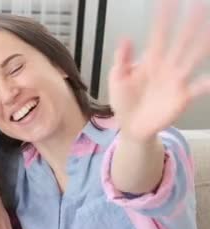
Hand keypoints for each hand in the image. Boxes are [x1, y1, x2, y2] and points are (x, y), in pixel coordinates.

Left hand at [108, 0, 209, 142]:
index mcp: (150, 61)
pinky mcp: (182, 96)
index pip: (159, 35)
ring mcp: (176, 80)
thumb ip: (121, 60)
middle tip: (199, 6)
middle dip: (189, 24)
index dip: (164, 18)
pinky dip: (207, 82)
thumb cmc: (124, 101)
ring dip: (203, 44)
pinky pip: (198, 87)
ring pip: (192, 58)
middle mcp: (166, 66)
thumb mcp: (117, 79)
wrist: (131, 126)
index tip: (169, 1)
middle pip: (181, 41)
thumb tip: (125, 38)